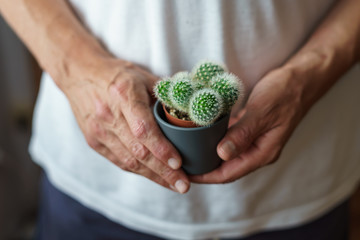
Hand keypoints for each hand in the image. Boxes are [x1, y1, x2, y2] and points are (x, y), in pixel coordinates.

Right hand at [62, 59, 189, 192]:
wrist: (79, 74)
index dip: (162, 149)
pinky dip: (139, 171)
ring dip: (153, 176)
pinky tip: (155, 177)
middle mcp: (109, 116)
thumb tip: (189, 111)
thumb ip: (165, 94)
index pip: (143, 129)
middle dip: (163, 171)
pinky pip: (119, 161)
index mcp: (124, 95)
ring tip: (174, 185)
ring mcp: (99, 131)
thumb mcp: (143, 76)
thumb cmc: (117, 75)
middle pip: (138, 151)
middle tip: (184, 185)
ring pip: (128, 161)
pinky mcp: (94, 141)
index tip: (179, 163)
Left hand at [190, 68, 306, 182]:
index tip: (186, 174)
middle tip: (181, 163)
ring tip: (187, 152)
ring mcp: (254, 141)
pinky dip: (214, 140)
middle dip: (204, 168)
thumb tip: (222, 154)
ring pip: (226, 154)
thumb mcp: (262, 111)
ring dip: (207, 155)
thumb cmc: (284, 93)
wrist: (299, 80)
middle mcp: (257, 151)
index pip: (230, 173)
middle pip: (226, 167)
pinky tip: (200, 135)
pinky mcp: (249, 131)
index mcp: (263, 153)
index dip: (207, 176)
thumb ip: (243, 133)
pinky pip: (229, 140)